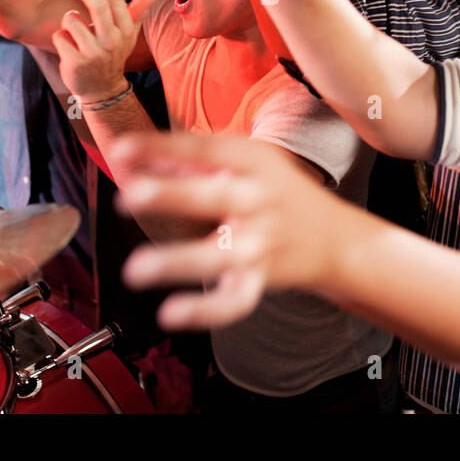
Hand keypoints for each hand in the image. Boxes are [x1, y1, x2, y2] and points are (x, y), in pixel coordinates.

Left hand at [52, 0, 158, 100]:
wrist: (101, 88)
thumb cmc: (112, 54)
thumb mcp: (127, 33)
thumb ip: (138, 11)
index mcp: (125, 28)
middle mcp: (113, 40)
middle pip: (96, 2)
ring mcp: (95, 53)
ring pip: (72, 19)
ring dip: (68, 20)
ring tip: (74, 31)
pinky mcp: (77, 63)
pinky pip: (60, 37)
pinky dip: (60, 38)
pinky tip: (68, 47)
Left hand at [116, 133, 349, 328]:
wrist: (337, 240)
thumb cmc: (279, 192)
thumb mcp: (249, 162)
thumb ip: (197, 159)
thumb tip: (135, 156)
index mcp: (253, 163)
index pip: (204, 149)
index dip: (162, 148)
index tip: (122, 149)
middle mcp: (258, 201)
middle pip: (212, 197)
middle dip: (171, 196)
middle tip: (128, 196)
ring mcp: (261, 244)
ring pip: (218, 256)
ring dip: (177, 262)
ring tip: (134, 270)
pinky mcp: (261, 281)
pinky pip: (234, 301)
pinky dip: (204, 311)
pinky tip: (169, 313)